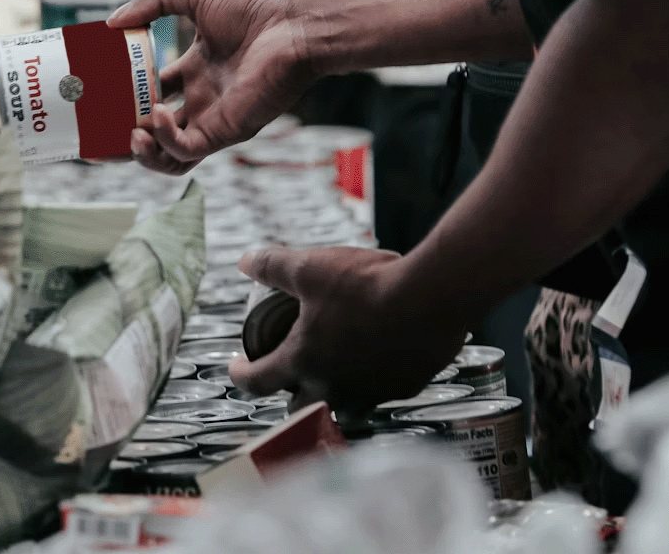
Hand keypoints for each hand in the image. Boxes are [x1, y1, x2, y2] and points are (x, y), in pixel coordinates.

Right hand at [106, 0, 317, 173]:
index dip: (123, 95)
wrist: (295, 24)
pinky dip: (164, 140)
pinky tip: (155, 115)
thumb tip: (111, 23)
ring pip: (168, 156)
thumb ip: (151, 2)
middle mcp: (201, 99)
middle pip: (154, 131)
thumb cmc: (256, 7)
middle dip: (123, 136)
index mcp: (195, 70)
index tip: (98, 90)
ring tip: (127, 134)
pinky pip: (186, 150)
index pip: (151, 91)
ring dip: (142, 152)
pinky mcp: (225, 130)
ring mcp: (212, 118)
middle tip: (96, 133)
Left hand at [229, 246, 466, 409]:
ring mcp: (371, 393)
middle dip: (290, 393)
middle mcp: (334, 389)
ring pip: (344, 407)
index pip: (257, 382)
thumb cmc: (367, 284)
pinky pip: (381, 392)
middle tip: (290, 371)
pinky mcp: (405, 387)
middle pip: (299, 407)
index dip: (240, 375)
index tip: (236, 368)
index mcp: (303, 362)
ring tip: (336, 370)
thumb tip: (245, 261)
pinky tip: (379, 357)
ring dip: (335, 393)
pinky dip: (374, 380)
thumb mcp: (310, 267)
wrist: (431, 298)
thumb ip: (273, 265)